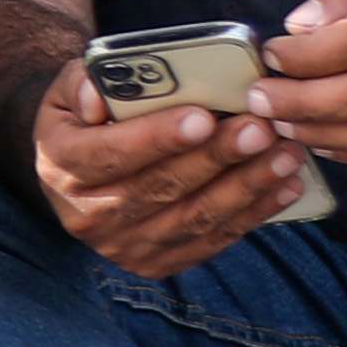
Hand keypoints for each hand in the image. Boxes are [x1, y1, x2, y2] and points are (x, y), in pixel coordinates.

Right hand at [23, 57, 315, 278]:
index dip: (158, 138)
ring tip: (285, 154)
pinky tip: (285, 186)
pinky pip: (212, 240)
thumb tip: (97, 97)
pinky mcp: (156, 263)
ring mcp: (124, 246)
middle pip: (161, 187)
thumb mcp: (66, 91)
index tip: (203, 118)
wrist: (76, 173)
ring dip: (247, 186)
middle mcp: (88, 215)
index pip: (111, 153)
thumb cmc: (85, 119)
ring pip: (194, 217)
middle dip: (217, 158)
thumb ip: (80, 83)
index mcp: (62, 165)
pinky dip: (254, 213)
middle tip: (260, 129)